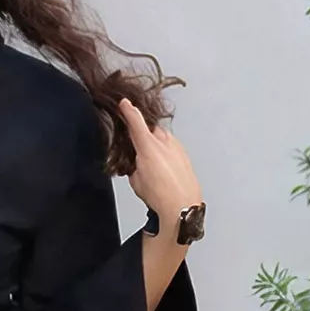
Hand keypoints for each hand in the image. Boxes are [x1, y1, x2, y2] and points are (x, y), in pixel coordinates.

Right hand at [117, 98, 202, 226]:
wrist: (183, 207)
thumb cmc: (160, 196)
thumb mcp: (136, 180)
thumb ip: (134, 165)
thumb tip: (136, 163)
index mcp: (148, 147)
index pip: (135, 122)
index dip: (128, 111)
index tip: (124, 103)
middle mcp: (164, 143)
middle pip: (151, 128)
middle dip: (143, 132)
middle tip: (135, 145)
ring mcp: (177, 148)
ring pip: (162, 137)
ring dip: (155, 143)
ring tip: (151, 163)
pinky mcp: (185, 156)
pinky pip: (172, 147)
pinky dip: (165, 152)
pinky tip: (163, 168)